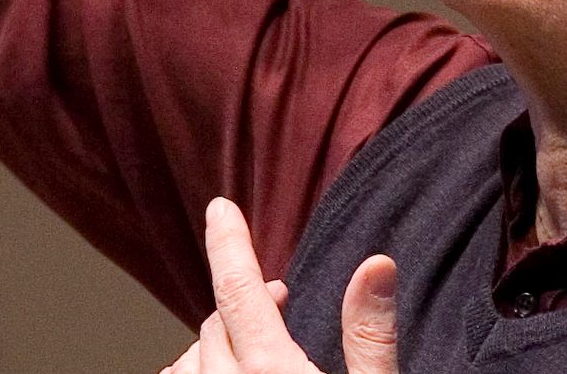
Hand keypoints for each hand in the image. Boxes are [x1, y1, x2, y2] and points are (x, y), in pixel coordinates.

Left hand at [160, 197, 399, 373]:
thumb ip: (370, 335)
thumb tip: (376, 265)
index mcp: (271, 371)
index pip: (237, 289)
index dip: (228, 242)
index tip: (220, 209)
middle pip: (216, 322)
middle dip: (244, 303)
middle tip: (280, 303)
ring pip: (190, 356)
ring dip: (214, 340)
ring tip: (244, 342)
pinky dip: (194, 368)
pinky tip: (217, 370)